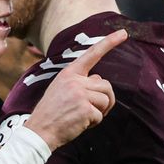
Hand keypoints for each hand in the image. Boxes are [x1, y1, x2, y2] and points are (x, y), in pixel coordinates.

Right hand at [25, 29, 126, 150]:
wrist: (39, 130)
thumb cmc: (53, 111)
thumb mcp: (62, 88)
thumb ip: (81, 82)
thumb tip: (99, 80)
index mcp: (69, 72)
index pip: (92, 53)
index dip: (109, 42)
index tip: (124, 32)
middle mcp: (75, 80)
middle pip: (106, 85)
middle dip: (105, 99)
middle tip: (91, 110)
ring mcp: (80, 94)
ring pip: (106, 100)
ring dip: (100, 112)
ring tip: (83, 116)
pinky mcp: (85, 109)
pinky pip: (100, 116)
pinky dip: (94, 123)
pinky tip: (79, 124)